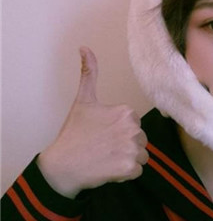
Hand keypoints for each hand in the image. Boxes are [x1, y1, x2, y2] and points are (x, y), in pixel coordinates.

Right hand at [37, 47, 147, 197]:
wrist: (62, 165)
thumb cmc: (74, 133)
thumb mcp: (83, 100)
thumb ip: (89, 73)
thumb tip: (84, 47)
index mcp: (126, 112)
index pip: (134, 124)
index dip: (120, 131)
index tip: (103, 134)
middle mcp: (133, 128)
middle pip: (140, 140)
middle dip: (126, 145)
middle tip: (104, 147)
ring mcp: (131, 149)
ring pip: (141, 155)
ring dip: (127, 160)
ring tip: (107, 158)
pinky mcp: (129, 168)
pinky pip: (138, 170)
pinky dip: (126, 174)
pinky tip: (109, 169)